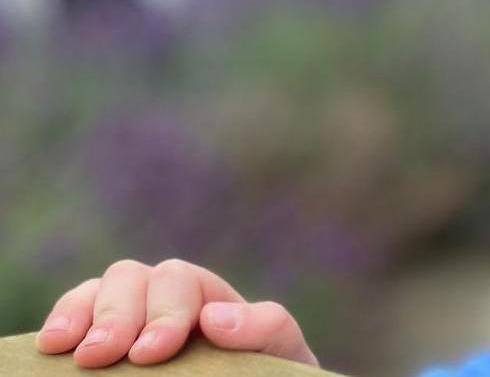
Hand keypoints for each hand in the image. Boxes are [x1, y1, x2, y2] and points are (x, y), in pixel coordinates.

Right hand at [35, 259, 319, 368]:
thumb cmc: (267, 370)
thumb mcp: (281, 352)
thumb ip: (265, 328)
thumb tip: (214, 316)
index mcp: (212, 297)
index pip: (182, 282)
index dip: (164, 313)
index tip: (150, 352)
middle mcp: (169, 298)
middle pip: (137, 278)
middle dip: (119, 314)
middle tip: (103, 355)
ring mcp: (135, 314)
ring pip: (106, 287)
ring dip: (86, 314)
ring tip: (76, 353)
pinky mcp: (107, 336)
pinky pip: (79, 309)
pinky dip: (65, 318)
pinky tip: (53, 345)